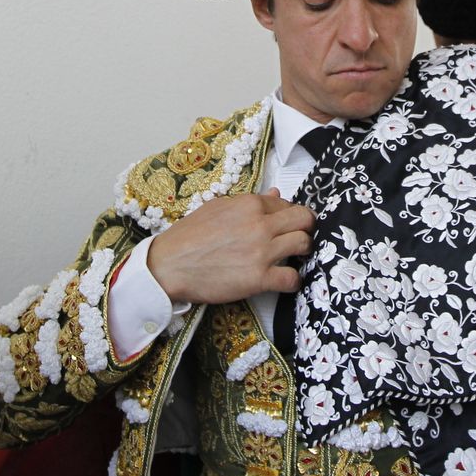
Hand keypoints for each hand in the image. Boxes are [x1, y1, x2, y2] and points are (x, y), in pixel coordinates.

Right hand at [146, 189, 314, 304]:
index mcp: (250, 204)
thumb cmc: (189, 236)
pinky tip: (284, 280)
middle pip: (305, 220)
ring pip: (304, 244)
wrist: (168, 265)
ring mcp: (261, 251)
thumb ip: (250, 201)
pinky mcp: (258, 278)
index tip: (286, 225)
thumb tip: (276, 194)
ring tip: (293, 258)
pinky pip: (292, 278)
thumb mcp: (218, 208)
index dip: (290, 215)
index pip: (287, 204)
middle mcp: (260, 224)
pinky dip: (293, 281)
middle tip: (299, 237)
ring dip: (303, 252)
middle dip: (306, 227)